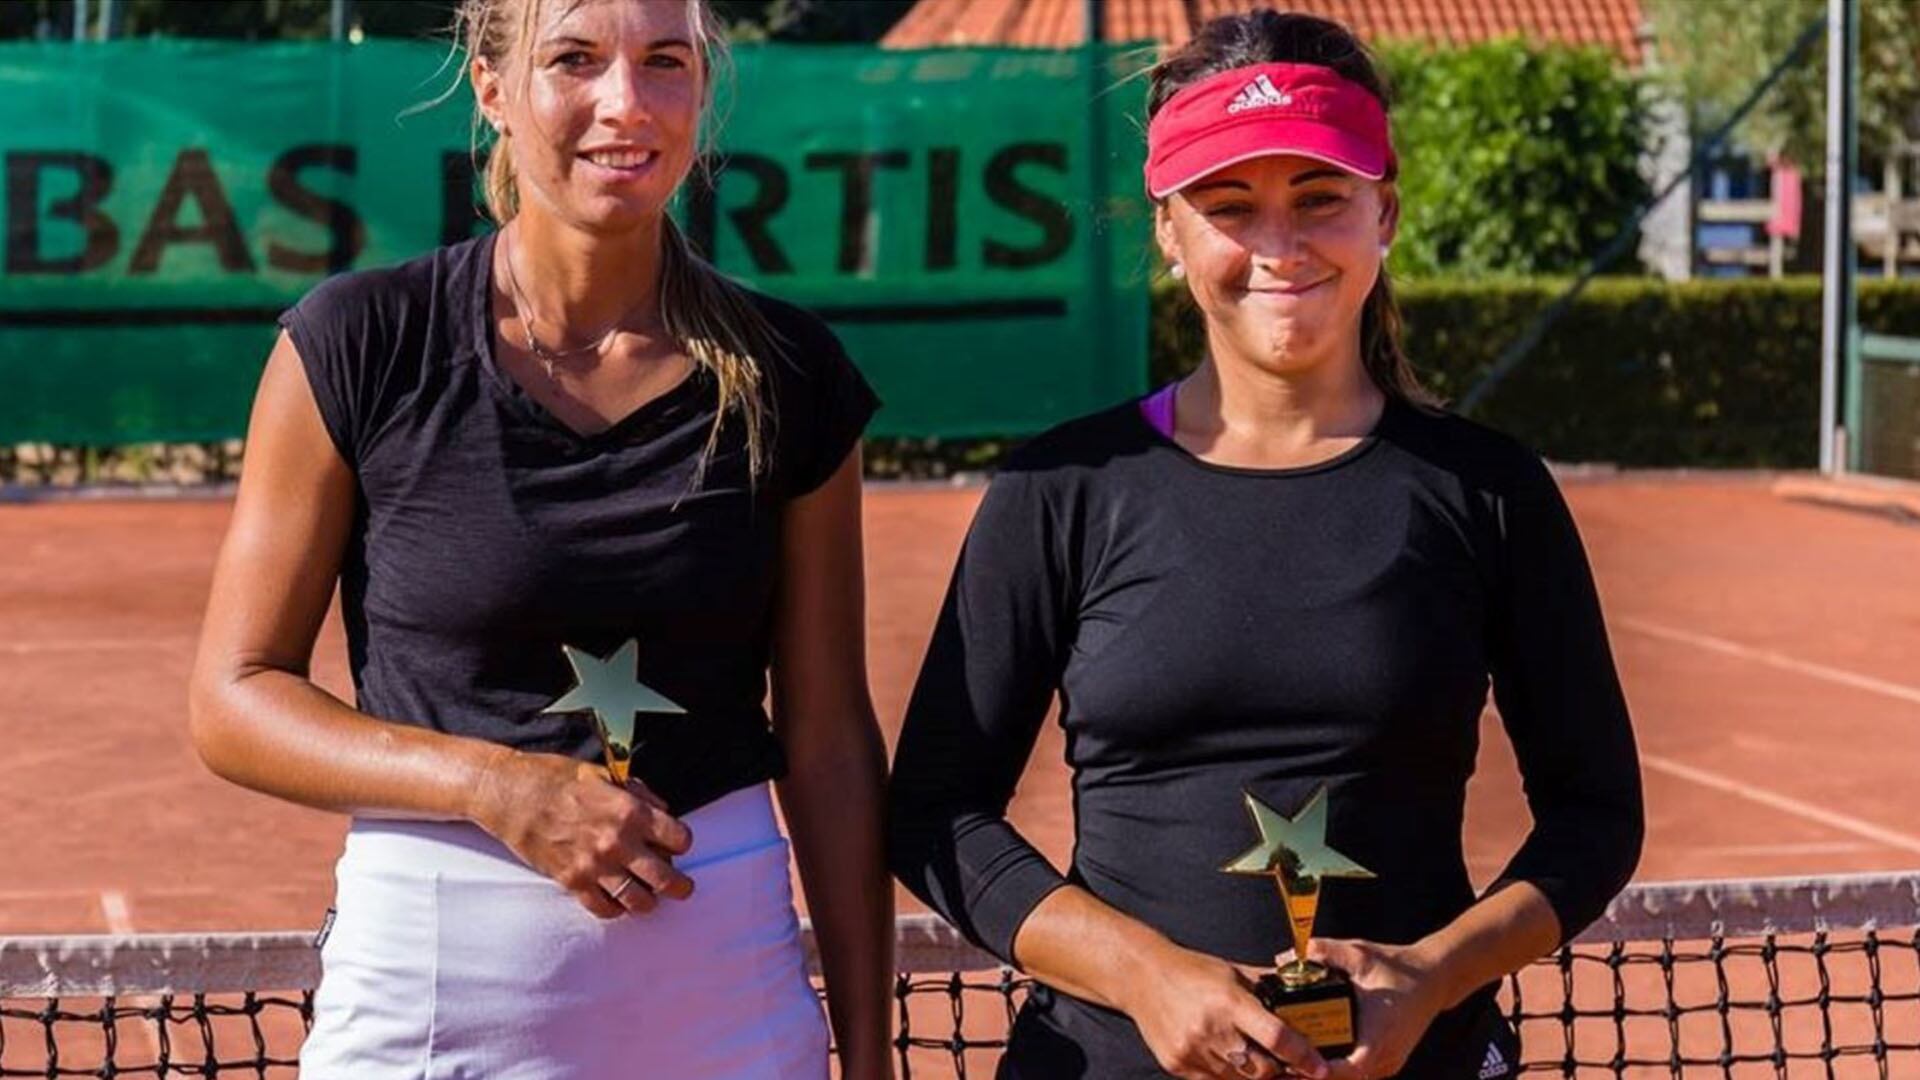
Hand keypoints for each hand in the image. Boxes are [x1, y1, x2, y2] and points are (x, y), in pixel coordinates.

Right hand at [467, 749, 694, 918]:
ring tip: (651, 899)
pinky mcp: (571, 881)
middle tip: (683, 888)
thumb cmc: (555, 778)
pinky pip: (603, 909)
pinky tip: (618, 903)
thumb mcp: (604, 774)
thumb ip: (638, 793)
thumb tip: (662, 810)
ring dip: (649, 902)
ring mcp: (594, 865)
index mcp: (629, 810)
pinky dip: (614, 910)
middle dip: (679, 885)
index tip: (677, 845)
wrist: (510, 794)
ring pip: (638, 900)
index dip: (681, 842)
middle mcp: (616, 842)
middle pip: (665, 877)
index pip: (678, 838)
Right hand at [1115, 941, 1330, 1079]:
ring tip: (1258, 1060)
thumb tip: (1307, 991)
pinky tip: (1229, 1059)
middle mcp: (1211, 1029)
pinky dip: (1229, 1076)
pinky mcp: (1178, 1066)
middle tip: (1290, 1066)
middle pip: (1261, 1070)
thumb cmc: (1193, 971)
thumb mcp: (1233, 972)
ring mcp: (1192, 1051)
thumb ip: (1268, 987)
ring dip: (1254, 1075)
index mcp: (1229, 1001)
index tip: (1320, 1068)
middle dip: (1280, 1071)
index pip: (1276, 1037)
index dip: (1303, 1057)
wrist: (1142, 978)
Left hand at [1301, 939, 1448, 1079]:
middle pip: (1345, 1079)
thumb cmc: (1398, 968)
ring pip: (1353, 1079)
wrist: (1434, 979)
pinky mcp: (1390, 1062)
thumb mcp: (1360, 955)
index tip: (1298, 1062)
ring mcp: (1390, 1062)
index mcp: (1379, 1034)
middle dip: (1315, 1071)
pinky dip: (1341, 1068)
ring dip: (1327, 1072)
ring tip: (1297, 1056)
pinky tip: (1320, 1053)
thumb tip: (1289, 955)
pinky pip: (1361, 1073)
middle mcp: (1387, 1055)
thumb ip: (1325, 953)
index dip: (1323, 1070)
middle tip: (1287, 1058)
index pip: (1350, 1068)